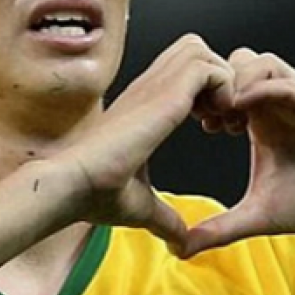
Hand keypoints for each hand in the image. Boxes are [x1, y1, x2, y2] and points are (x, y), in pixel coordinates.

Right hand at [64, 34, 233, 248]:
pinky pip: (210, 67)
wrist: (70, 186)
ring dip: (222, 80)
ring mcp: (154, 86)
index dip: (207, 93)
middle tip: (222, 118)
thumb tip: (180, 245)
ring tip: (221, 118)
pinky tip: (217, 122)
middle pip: (194, 49)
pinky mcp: (163, 93)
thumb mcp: (141, 208)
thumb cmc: (94, 195)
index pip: (181, 72)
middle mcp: (148, 89)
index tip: (214, 128)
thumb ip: (165, 219)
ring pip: (202, 50)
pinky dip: (224, 88)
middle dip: (218, 78)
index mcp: (143, 107)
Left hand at [181, 48, 294, 256]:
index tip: (194, 127)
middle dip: (213, 87)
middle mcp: (276, 104)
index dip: (200, 99)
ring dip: (235, 84)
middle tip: (207, 121)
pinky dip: (260, 89)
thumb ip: (222, 228)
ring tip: (228, 123)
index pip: (221, 85)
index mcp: (260, 120)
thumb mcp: (261, 216)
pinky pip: (283, 79)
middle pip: (232, 62)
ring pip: (256, 60)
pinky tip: (245, 120)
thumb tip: (183, 250)